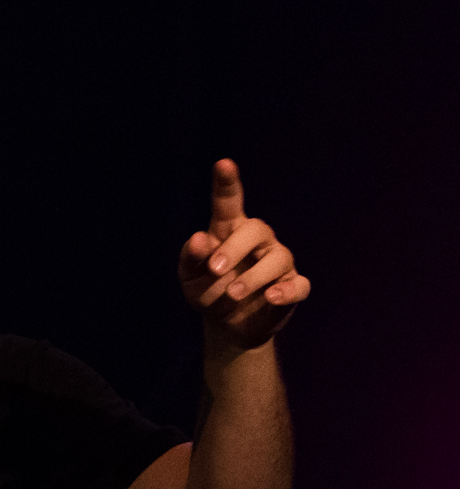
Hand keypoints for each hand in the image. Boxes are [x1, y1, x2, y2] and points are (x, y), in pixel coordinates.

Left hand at [179, 159, 310, 349]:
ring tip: (232, 294)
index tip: (223, 163)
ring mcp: (278, 262)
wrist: (227, 324)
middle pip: (255, 229)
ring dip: (252, 277)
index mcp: (228, 231)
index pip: (228, 202)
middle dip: (234, 248)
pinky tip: (271, 297)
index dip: (227, 183)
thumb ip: (190, 258)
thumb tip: (198, 239)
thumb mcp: (190, 277)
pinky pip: (298, 284)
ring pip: (277, 259)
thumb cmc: (208, 291)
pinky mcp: (292, 286)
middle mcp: (257, 242)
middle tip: (215, 269)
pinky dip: (286, 291)